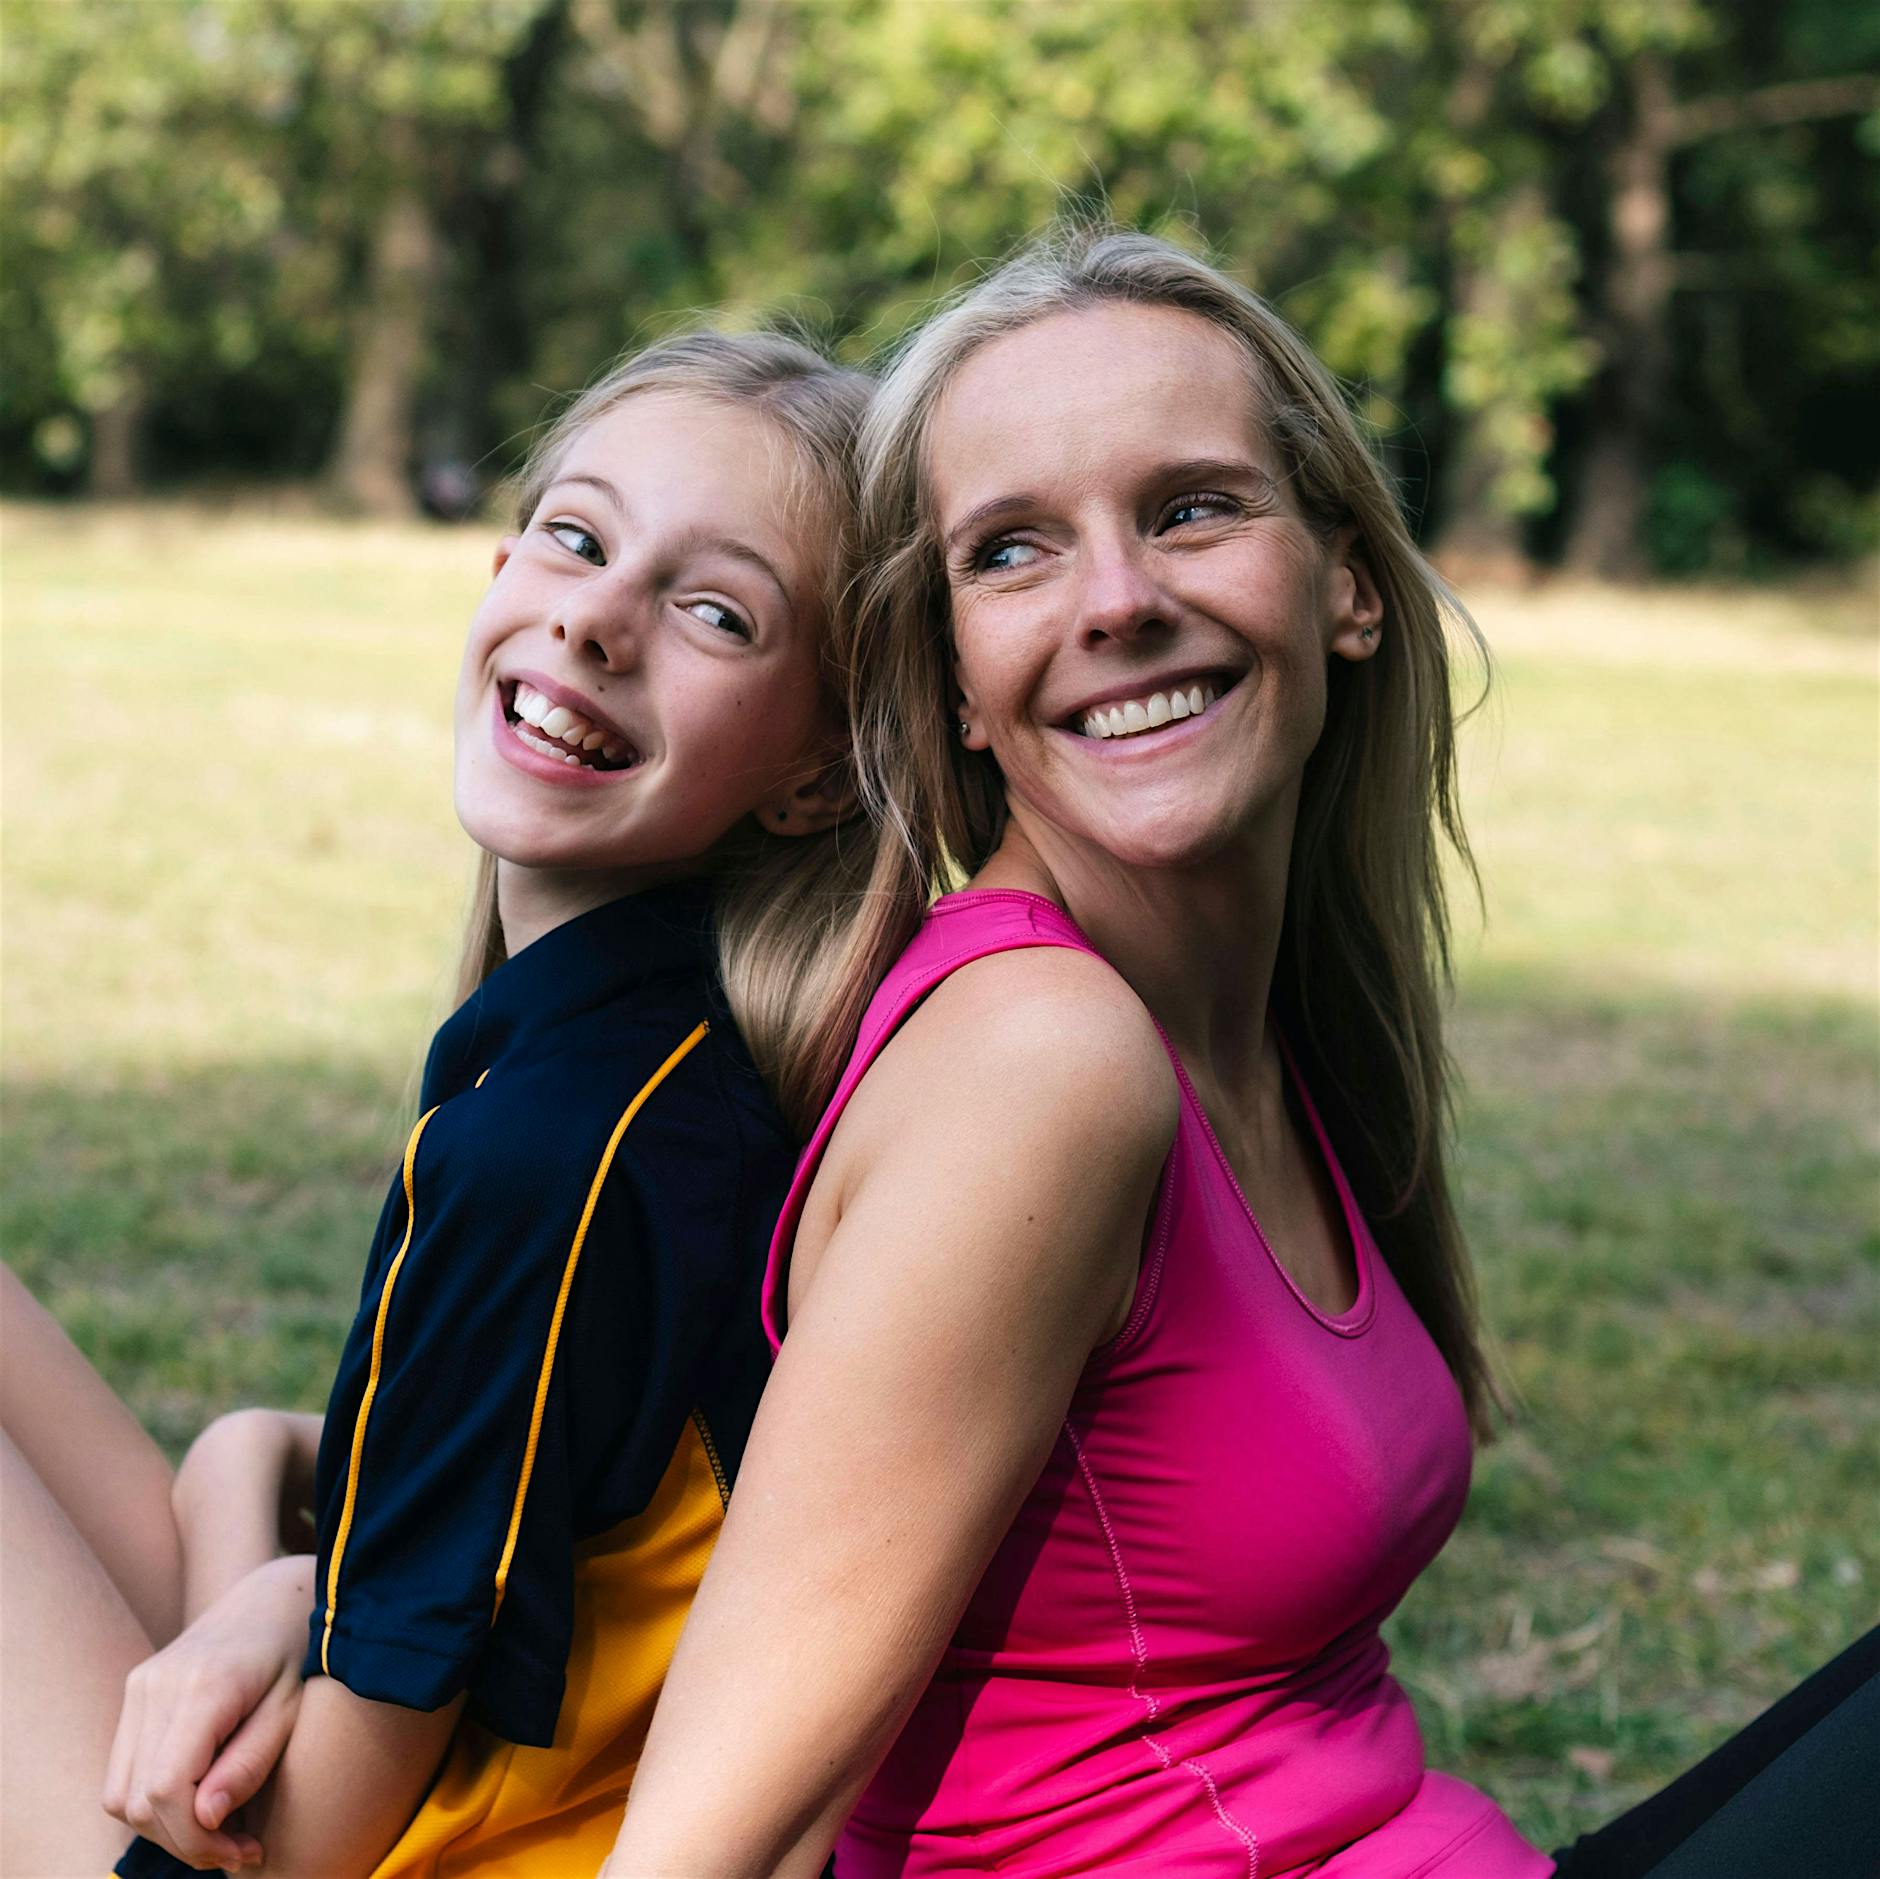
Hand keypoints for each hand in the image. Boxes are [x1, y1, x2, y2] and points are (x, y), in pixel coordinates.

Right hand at [104, 1553, 313, 1869]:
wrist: (274, 1592)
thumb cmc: (297, 1650)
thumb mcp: (293, 1707)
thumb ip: (251, 1762)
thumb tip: (206, 1819)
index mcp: (202, 1686)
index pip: (166, 1790)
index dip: (197, 1839)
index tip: (243, 1851)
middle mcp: (157, 1684)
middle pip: (138, 1801)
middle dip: (184, 1842)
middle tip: (238, 1849)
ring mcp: (139, 1685)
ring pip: (120, 1795)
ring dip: (164, 1827)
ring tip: (221, 1827)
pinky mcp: (136, 1690)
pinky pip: (123, 1771)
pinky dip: (152, 1801)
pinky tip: (200, 1798)